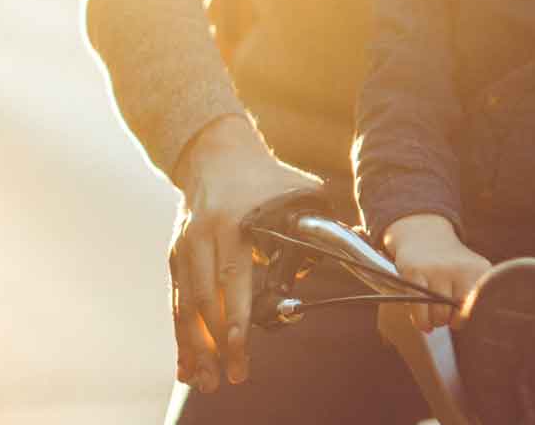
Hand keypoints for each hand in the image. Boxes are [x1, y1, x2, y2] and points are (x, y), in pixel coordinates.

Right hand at [168, 115, 321, 392]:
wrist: (213, 153)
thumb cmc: (264, 176)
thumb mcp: (296, 191)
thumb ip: (319, 223)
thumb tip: (359, 244)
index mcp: (233, 222)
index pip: (231, 277)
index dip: (234, 315)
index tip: (241, 345)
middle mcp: (202, 236)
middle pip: (205, 300)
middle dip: (217, 343)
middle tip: (231, 376)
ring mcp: (184, 247)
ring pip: (185, 307)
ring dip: (196, 348)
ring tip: (207, 380)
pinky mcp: (175, 256)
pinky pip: (177, 302)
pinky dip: (182, 336)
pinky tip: (187, 365)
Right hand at [382, 215, 491, 330]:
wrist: (423, 236)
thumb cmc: (449, 267)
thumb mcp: (469, 275)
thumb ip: (470, 301)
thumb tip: (460, 323)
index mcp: (478, 270)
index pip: (477, 307)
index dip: (465, 317)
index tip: (457, 315)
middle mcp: (459, 269)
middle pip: (457, 314)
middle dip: (449, 320)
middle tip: (443, 315)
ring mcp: (436, 270)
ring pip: (439, 315)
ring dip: (435, 322)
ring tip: (433, 316)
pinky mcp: (414, 273)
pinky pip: (420, 308)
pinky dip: (422, 322)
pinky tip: (424, 325)